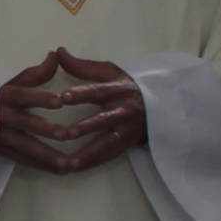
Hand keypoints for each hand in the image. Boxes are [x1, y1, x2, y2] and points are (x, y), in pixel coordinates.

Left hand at [0, 48, 146, 175]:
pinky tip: (75, 169)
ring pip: (108, 144)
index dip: (81, 94)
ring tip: (68, 163)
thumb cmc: (128, 85)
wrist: (161, 102)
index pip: (98, 91)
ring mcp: (127, 130)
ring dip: (88, 154)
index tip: (63, 97)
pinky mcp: (128, 143)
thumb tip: (58, 50)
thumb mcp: (110, 72)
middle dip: (86, 128)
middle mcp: (124, 111)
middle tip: (66, 134)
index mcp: (118, 90)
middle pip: (104, 120)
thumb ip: (82, 66)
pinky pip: (110, 155)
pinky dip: (93, 163)